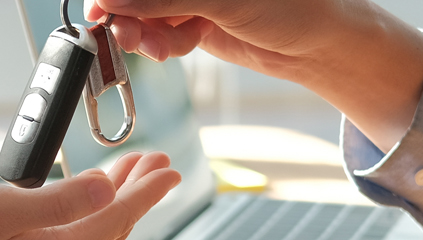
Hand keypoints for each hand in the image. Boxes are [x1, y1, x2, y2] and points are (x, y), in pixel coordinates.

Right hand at [0, 151, 180, 239]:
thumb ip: (58, 200)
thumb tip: (107, 192)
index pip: (115, 220)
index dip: (147, 192)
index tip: (171, 168)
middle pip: (109, 230)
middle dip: (136, 195)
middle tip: (157, 162)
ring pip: (91, 237)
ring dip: (113, 204)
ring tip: (129, 174)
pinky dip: (87, 217)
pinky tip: (86, 199)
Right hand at [89, 0, 422, 148]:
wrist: (323, 43)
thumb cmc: (289, 6)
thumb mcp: (221, 2)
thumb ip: (163, 2)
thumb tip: (111, 1)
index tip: (99, 7)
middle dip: (127, 12)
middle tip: (117, 32)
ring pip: (148, 13)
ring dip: (141, 33)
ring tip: (151, 47)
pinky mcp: (199, 21)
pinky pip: (164, 32)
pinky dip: (160, 45)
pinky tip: (167, 51)